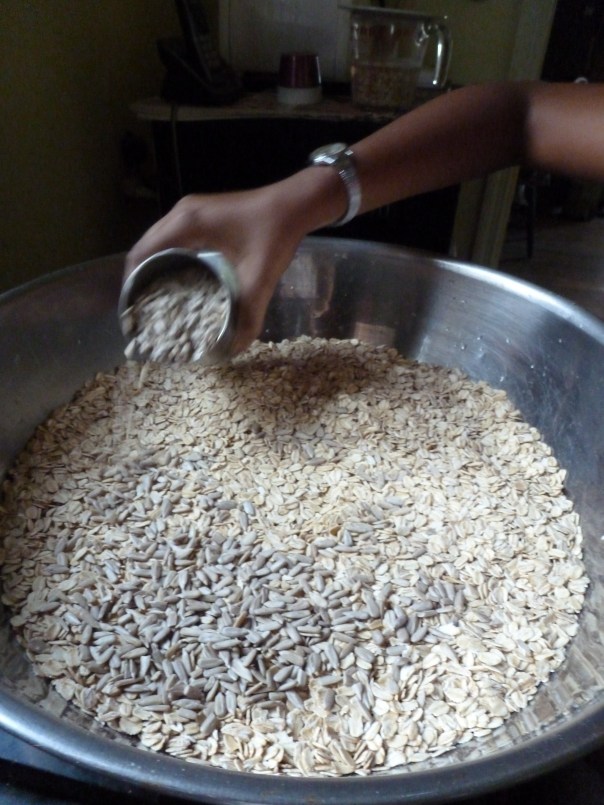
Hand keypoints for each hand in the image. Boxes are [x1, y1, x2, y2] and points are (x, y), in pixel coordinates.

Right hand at [125, 183, 309, 353]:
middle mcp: (181, 213)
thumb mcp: (261, 276)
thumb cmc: (276, 234)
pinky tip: (176, 282)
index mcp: (186, 223)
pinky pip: (172, 240)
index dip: (131, 283)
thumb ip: (249, 312)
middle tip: (143, 311)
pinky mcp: (201, 216)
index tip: (133, 311)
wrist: (296, 204)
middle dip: (139, 279)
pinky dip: (168, 260)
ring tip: (154, 300)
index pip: (141, 253)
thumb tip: (236, 347)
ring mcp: (190, 211)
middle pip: (144, 248)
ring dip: (152, 269)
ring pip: (157, 244)